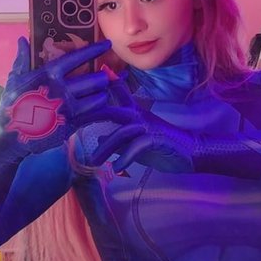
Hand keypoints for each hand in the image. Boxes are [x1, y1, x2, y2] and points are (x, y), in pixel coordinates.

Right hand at [0, 36, 114, 157]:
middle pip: (95, 80)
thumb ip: (23, 58)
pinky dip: (99, 110)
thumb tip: (23, 39)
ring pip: (99, 98)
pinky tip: (98, 108)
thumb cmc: (13, 104)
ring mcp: (69, 109)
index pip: (78, 58)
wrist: (10, 135)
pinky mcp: (72, 125)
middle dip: (102, 78)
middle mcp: (62, 90)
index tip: (107, 45)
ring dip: (101, 95)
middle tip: (102, 78)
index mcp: (50, 74)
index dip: (95, 50)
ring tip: (100, 93)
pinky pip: (94, 115)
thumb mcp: (15, 79)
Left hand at [82, 92, 199, 173]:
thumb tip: (98, 140)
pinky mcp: (156, 138)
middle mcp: (138, 115)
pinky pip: (137, 146)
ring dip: (105, 148)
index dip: (95, 92)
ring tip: (94, 162)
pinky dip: (126, 157)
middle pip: (110, 110)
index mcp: (132, 113)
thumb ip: (116, 141)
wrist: (189, 151)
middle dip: (90, 115)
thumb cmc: (160, 146)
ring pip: (120, 132)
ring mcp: (147, 126)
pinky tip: (118, 168)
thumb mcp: (133, 143)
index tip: (75, 95)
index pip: (113, 96)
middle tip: (71, 124)